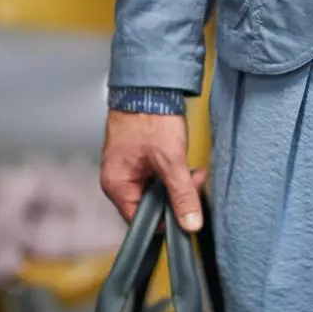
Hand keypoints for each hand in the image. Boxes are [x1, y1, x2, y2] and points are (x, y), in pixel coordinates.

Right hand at [100, 110, 206, 231]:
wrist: (149, 87)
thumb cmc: (150, 119)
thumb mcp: (171, 161)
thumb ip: (182, 195)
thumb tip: (191, 224)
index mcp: (117, 186)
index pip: (141, 221)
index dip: (167, 219)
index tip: (189, 210)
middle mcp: (119, 180)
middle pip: (151, 206)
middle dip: (177, 196)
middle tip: (195, 181)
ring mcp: (129, 168)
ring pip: (158, 190)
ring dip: (178, 183)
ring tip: (193, 171)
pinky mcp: (141, 158)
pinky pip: (159, 176)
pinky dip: (175, 172)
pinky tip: (187, 164)